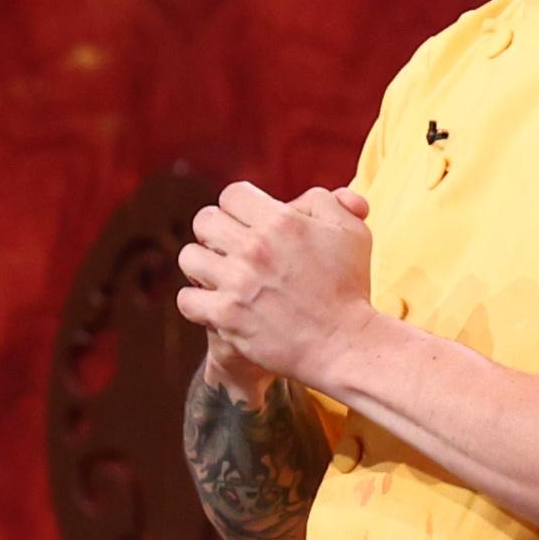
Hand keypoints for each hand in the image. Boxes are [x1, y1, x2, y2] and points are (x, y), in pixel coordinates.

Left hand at [177, 183, 375, 391]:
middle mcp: (255, 247)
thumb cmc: (350, 288)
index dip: (239, 207)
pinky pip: (187, 299)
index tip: (247, 225)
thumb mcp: (352, 233)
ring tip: (219, 277)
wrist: (344, 344)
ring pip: (189, 257)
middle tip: (230, 251)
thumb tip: (303, 198)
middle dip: (215, 233)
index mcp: (282, 221)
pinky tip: (215, 305)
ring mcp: (238, 283)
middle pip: (204, 221)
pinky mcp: (227, 317)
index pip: (231, 195)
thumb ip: (328, 202)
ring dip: (201, 266)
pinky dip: (196, 302)